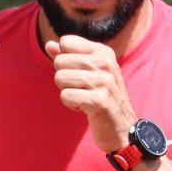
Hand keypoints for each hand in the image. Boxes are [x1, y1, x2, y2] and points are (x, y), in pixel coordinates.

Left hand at [45, 36, 136, 152]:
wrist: (122, 127)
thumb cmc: (102, 97)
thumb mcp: (89, 72)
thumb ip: (68, 57)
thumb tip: (49, 44)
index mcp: (104, 52)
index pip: (66, 42)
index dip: (66, 61)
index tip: (81, 74)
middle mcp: (106, 63)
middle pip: (59, 61)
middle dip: (65, 79)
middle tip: (83, 90)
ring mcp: (104, 81)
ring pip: (60, 78)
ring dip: (68, 92)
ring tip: (85, 98)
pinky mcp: (98, 100)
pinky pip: (65, 96)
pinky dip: (72, 105)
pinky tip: (87, 108)